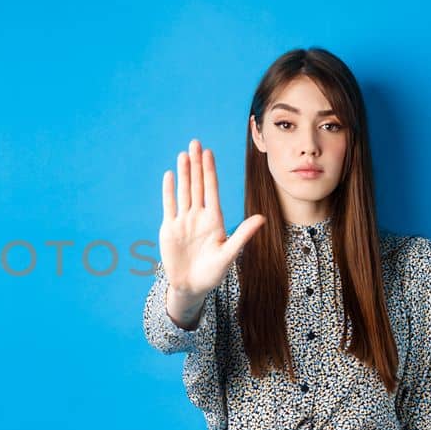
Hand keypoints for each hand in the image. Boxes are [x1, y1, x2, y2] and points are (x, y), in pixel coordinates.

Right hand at [159, 138, 265, 298]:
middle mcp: (198, 216)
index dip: (210, 171)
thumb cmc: (213, 273)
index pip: (212, 190)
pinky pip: (169, 206)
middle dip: (196, 164)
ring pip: (183, 191)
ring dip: (183, 173)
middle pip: (197, 185)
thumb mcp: (229, 254)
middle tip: (195, 143)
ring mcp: (183, 221)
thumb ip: (242, 235)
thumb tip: (261, 218)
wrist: (191, 286)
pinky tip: (170, 176)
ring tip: (183, 154)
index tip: (209, 153)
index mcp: (214, 220)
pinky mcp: (169, 229)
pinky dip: (169, 191)